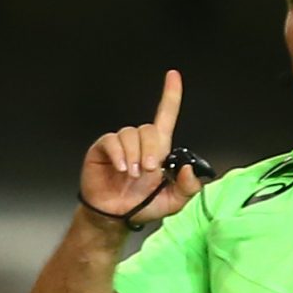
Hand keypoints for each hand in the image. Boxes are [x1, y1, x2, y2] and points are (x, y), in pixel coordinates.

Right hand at [79, 70, 201, 225]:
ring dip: (134, 156)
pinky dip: (119, 155)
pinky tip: (120, 169)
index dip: (170, 95)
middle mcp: (140, 142)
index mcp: (159, 149)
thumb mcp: (174, 201)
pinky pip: (113, 141)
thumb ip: (188, 187)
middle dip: (152, 150)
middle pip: (149, 129)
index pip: (166, 115)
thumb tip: (188, 168)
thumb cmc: (143, 205)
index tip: (173, 76)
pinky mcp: (104, 148)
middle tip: (149, 171)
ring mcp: (121, 143)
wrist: (115, 217)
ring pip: (132, 135)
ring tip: (132, 175)